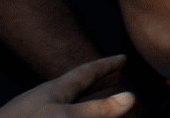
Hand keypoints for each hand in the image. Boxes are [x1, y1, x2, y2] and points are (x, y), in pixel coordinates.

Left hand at [0, 56, 134, 117]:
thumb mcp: (66, 117)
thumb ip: (97, 110)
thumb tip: (132, 97)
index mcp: (56, 89)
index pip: (87, 72)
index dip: (107, 66)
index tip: (123, 58)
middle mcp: (48, 96)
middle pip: (79, 84)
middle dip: (99, 80)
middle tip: (116, 75)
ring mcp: (38, 109)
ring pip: (69, 100)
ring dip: (88, 97)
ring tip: (100, 94)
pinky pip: (61, 111)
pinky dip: (75, 110)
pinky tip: (70, 113)